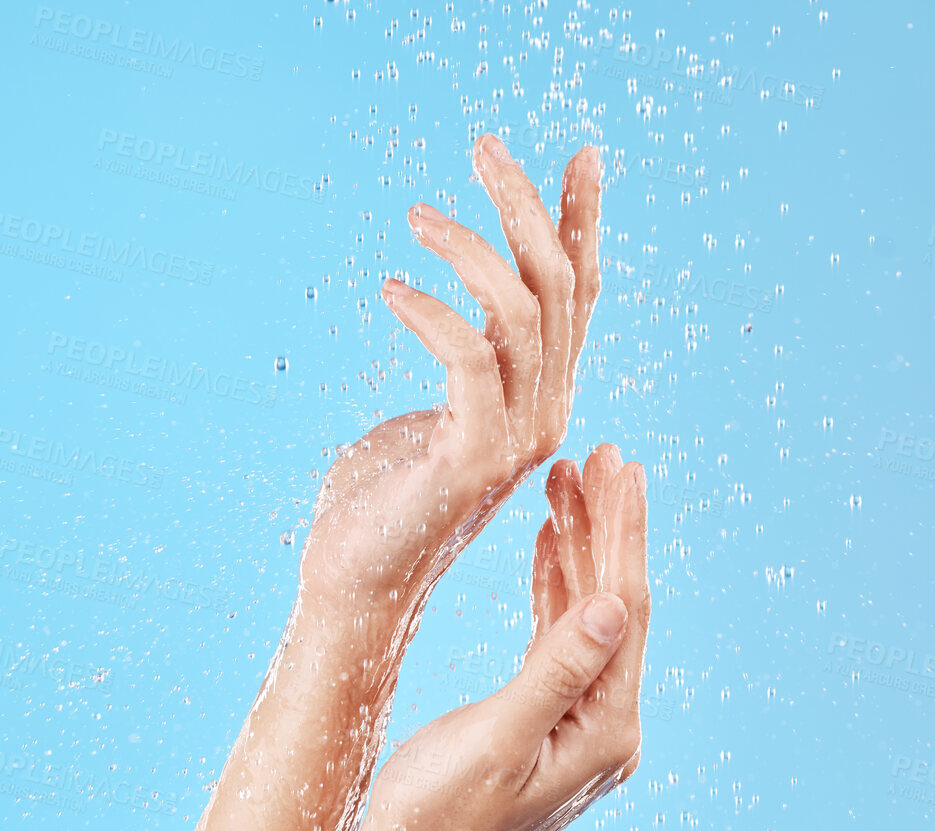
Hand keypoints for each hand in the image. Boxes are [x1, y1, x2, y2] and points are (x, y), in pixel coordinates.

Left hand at [297, 133, 603, 640]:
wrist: (354, 583)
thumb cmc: (378, 498)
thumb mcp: (431, 407)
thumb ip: (465, 362)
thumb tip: (454, 310)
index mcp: (538, 400)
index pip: (577, 296)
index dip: (580, 222)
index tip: (580, 154)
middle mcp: (544, 416)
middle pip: (560, 287)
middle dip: (527, 206)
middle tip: (482, 144)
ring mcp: (516, 440)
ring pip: (525, 313)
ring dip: (471, 249)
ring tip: (415, 215)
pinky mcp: (471, 458)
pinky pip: (471, 359)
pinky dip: (433, 313)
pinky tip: (390, 290)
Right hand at [363, 444, 648, 830]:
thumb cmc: (437, 817)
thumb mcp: (498, 742)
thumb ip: (556, 672)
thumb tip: (613, 604)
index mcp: (606, 731)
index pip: (625, 611)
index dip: (622, 535)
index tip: (623, 467)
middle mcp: (607, 728)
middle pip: (615, 605)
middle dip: (608, 529)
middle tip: (604, 453)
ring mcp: (580, 727)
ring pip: (587, 617)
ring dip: (579, 549)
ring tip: (570, 480)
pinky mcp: (548, 726)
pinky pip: (560, 642)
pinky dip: (555, 588)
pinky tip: (547, 544)